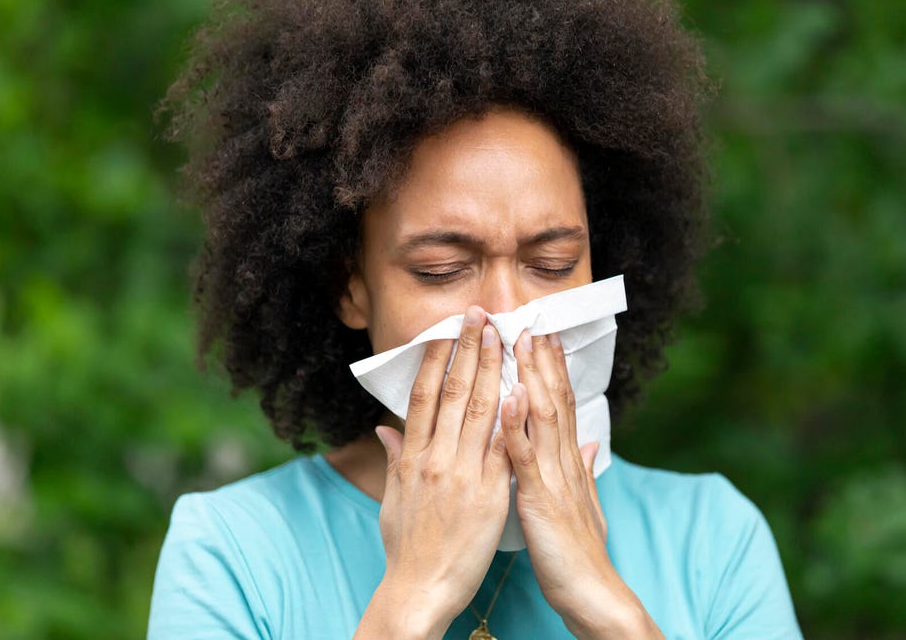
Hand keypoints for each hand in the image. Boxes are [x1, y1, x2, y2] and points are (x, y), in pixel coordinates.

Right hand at [355, 306, 517, 638]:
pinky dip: (511, 418)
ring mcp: (462, 474)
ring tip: (502, 336)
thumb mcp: (392, 499)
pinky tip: (521, 389)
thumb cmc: (406, 548)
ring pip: (478, 410)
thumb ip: (394, 458)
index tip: (447, 329)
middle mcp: (435, 458)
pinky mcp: (488, 494)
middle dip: (468, 349)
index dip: (436, 358)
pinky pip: (502, 448)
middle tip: (480, 314)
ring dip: (492, 368)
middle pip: (452, 392)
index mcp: (412, 457)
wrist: (418, 590)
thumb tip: (385, 428)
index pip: (423, 395)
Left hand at [502, 330, 662, 638]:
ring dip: (533, 377)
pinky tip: (510, 397)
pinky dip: (517, 426)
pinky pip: (526, 457)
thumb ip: (584, 469)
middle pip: (555, 399)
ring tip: (522, 341)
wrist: (591, 593)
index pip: (560, 404)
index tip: (543, 334)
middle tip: (532, 318)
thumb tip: (591, 443)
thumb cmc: (579, 553)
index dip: (552, 368)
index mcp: (568, 461)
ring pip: (543, 417)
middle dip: (543, 359)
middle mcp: (564, 461)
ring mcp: (554, 477)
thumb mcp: (582, 504)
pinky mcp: (540, 498)